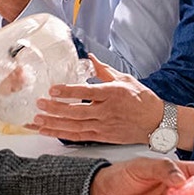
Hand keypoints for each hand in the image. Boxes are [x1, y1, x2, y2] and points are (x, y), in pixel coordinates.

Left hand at [31, 54, 164, 144]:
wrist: (157, 123)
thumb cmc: (142, 99)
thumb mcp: (125, 79)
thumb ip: (104, 70)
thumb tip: (90, 58)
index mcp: (112, 93)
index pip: (86, 92)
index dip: (68, 91)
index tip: (53, 89)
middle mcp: (106, 111)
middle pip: (76, 111)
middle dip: (55, 108)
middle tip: (38, 103)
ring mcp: (104, 125)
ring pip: (74, 126)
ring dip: (54, 124)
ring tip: (37, 120)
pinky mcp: (102, 136)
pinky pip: (78, 136)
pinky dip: (62, 134)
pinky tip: (48, 131)